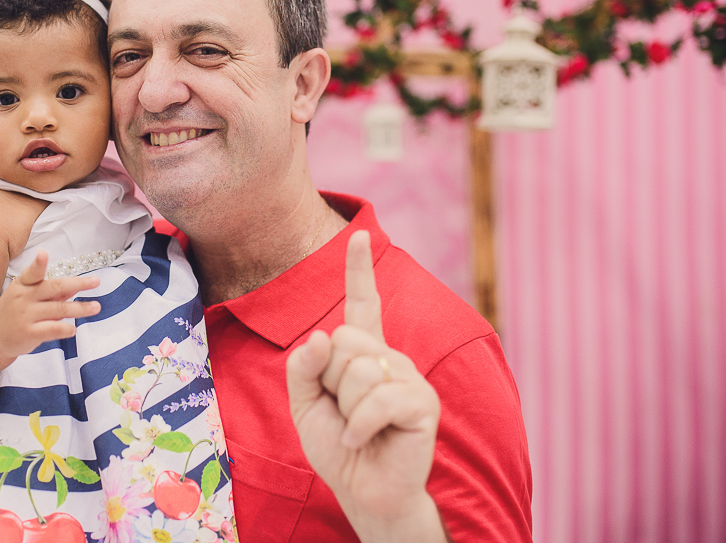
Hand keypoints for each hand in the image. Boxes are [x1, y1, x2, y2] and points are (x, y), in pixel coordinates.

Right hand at [0, 251, 101, 359]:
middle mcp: (24, 298)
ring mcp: (26, 316)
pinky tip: (74, 329)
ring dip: (80, 308)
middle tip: (96, 281)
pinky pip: (52, 329)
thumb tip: (74, 287)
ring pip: (59, 309)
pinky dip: (66, 328)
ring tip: (96, 307)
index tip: (43, 253)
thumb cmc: (13, 311)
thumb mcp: (26, 296)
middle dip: (77, 284)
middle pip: (54, 288)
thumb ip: (50, 292)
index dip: (38, 263)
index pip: (32, 272)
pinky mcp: (29, 333)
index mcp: (23, 284)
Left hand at [285, 231, 445, 541]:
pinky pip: (378, 398)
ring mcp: (408, 376)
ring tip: (357, 429)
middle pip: (343, 340)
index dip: (358, 269)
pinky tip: (361, 440)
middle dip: (330, 381)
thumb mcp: (304, 403)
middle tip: (343, 413)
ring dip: (345, 408)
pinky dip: (359, 425)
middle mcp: (389, 355)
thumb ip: (303, 367)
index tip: (359, 234)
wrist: (362, 490)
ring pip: (358, 368)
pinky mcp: (422, 403)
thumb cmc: (336, 444)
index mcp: (362, 351)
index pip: (361, 303)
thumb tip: (321, 336)